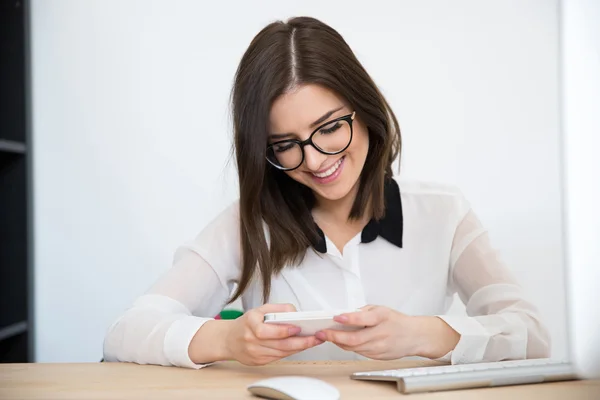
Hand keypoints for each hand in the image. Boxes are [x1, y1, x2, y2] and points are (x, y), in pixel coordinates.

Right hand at [223, 303, 322, 365]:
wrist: (229, 340)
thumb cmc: (246, 323)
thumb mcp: (259, 310)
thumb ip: (277, 308)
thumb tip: (295, 312)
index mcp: (250, 324)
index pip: (269, 331)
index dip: (285, 331)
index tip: (298, 328)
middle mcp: (251, 340)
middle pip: (279, 345)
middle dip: (300, 342)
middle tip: (315, 338)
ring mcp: (254, 353)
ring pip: (281, 353)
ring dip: (298, 348)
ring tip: (312, 342)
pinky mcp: (258, 362)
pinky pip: (278, 357)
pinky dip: (290, 352)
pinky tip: (299, 347)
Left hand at [315, 305, 459, 359]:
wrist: (414, 336)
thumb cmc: (397, 321)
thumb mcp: (381, 309)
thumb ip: (363, 312)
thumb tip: (344, 314)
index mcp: (382, 318)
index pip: (364, 319)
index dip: (349, 319)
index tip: (336, 317)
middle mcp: (381, 334)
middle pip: (355, 339)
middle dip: (335, 336)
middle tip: (322, 332)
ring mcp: (380, 348)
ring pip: (353, 348)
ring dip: (338, 342)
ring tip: (327, 336)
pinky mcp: (378, 356)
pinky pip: (358, 352)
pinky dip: (348, 346)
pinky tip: (341, 341)